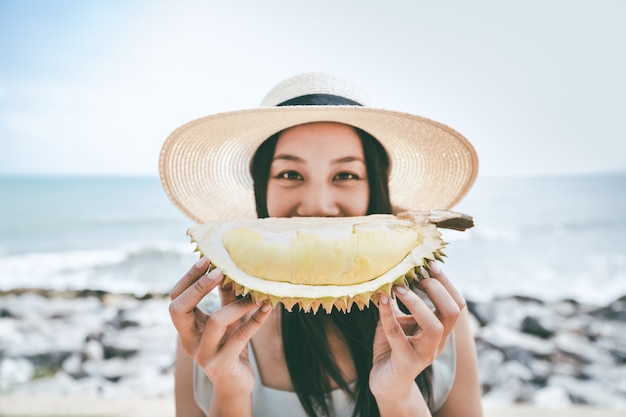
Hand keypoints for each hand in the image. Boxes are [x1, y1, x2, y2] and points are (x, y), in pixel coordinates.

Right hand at [169, 257, 271, 396]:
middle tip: (220, 270)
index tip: (207, 259)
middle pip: (178, 309)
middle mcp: (188, 341)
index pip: (175, 299)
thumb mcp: (227, 320)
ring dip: (236, 304)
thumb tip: (231, 267)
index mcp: (186, 328)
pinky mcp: (222, 365)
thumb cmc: (230, 346)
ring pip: (215, 322)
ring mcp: (203, 355)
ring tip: (255, 294)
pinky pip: (239, 338)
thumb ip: (226, 298)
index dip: (189, 279)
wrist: (235, 384)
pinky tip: (266, 308)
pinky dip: (255, 321)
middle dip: (198, 287)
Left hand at [369, 261, 464, 400]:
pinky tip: (380, 300)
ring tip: (399, 289)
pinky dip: (388, 315)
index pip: (456, 304)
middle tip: (415, 277)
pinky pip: (398, 336)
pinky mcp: (406, 363)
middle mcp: (438, 343)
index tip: (430, 264)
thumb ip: (400, 303)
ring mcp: (424, 354)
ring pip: (434, 326)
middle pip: (452, 313)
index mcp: (440, 331)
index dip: (446, 282)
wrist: (385, 384)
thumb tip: (396, 272)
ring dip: (416, 302)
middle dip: (436, 289)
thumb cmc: (392, 349)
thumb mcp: (398, 322)